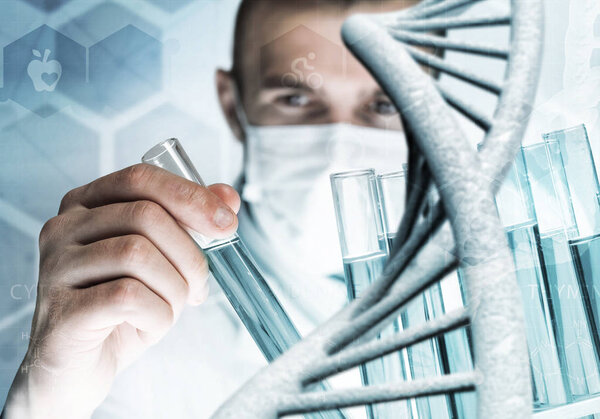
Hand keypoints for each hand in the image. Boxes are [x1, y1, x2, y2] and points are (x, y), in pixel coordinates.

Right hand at [2, 164, 239, 418]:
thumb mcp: (161, 262)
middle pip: (146, 215)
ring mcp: (56, 269)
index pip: (141, 178)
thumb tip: (228, 196)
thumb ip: (189, 223)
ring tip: (169, 308)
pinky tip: (149, 326)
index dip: (190, 196)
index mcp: (86, 205)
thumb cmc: (121, 309)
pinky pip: (128, 297)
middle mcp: (63, 228)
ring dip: (174, 288)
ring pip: (138, 254)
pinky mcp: (62, 311)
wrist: (77, 370)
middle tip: (198, 287)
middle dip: (190, 254)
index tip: (227, 224)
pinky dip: (157, 316)